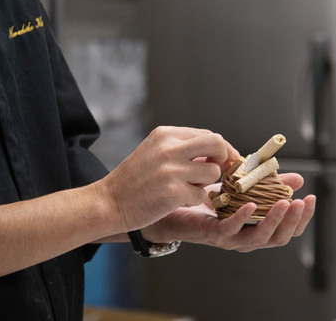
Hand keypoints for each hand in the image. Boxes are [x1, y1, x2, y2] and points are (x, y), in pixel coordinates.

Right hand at [96, 126, 238, 231]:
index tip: (225, 161)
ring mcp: (171, 170)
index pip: (208, 135)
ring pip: (213, 172)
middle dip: (224, 158)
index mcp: (165, 135)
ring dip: (205, 184)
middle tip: (217, 172)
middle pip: (217, 144)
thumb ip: (182, 147)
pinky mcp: (173, 192)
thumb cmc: (134, 179)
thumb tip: (220, 150)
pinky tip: (177, 201)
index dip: (221, 149)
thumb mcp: (154, 151)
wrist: (109, 202)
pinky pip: (201, 195)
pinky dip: (194, 200)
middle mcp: (169, 148)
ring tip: (187, 189)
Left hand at [142, 173, 315, 251]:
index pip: (287, 229)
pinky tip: (250, 205)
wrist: (171, 207)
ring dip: (274, 221)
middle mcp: (245, 237)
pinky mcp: (211, 233)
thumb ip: (269, 184)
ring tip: (286, 204)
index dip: (302, 217)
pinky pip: (229, 230)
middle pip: (278, 238)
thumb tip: (298, 177)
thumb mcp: (243, 188)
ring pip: (258, 238)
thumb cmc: (207, 199)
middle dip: (293, 221)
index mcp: (255, 227)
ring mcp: (229, 238)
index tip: (311, 197)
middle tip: (302, 203)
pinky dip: (242, 219)